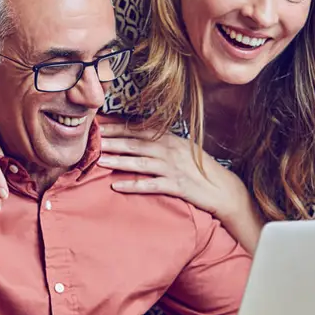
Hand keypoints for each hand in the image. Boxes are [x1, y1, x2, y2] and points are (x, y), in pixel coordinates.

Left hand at [97, 123, 247, 221]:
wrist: (222, 188)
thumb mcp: (180, 148)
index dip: (117, 128)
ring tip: (99, 160)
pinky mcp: (176, 186)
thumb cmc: (198, 167)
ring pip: (140, 163)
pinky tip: (117, 186)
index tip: (98, 126)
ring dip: (119, 161)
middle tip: (92, 140)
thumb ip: (160, 141)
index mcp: (169, 138)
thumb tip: (136, 134)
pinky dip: (132, 185)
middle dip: (112, 142)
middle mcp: (169, 150)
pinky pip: (150, 185)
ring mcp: (173, 168)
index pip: (138, 130)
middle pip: (135, 144)